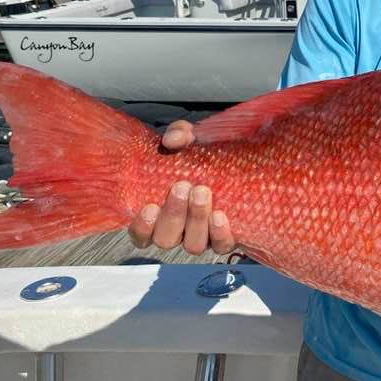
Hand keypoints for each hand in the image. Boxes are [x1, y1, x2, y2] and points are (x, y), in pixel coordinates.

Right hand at [128, 121, 235, 254]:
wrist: (239, 161)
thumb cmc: (204, 155)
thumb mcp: (190, 139)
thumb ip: (179, 134)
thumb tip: (172, 140)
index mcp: (160, 213)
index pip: (141, 235)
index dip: (142, 227)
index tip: (149, 206)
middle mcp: (179, 230)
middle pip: (166, 239)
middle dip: (173, 214)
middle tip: (182, 186)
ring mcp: (202, 236)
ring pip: (193, 245)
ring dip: (196, 219)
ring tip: (202, 192)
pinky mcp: (225, 237)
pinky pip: (221, 246)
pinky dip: (220, 234)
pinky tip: (220, 215)